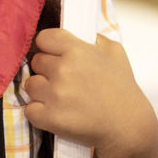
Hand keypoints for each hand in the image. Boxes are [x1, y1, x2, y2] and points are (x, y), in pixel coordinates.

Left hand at [23, 28, 157, 157]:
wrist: (128, 126)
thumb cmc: (122, 90)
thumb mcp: (115, 53)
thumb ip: (94, 38)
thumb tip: (78, 31)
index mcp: (77, 50)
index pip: (43, 38)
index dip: (48, 47)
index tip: (55, 55)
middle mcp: (63, 70)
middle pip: (36, 62)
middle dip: (47, 70)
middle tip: (63, 80)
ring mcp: (55, 95)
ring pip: (30, 85)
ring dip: (41, 91)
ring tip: (59, 98)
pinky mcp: (50, 117)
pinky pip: (29, 109)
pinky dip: (39, 113)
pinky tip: (55, 113)